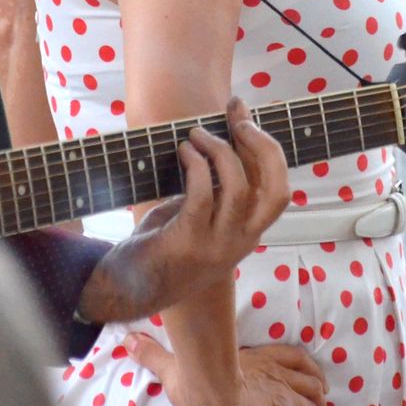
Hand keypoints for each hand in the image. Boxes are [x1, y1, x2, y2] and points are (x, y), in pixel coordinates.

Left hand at [76, 99, 288, 322]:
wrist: (126, 290)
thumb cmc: (161, 245)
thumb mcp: (197, 215)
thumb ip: (214, 188)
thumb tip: (219, 137)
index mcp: (248, 234)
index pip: (279, 190)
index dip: (267, 148)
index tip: (243, 116)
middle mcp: (241, 242)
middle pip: (277, 191)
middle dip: (263, 146)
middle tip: (238, 120)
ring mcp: (217, 247)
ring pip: (239, 188)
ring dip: (220, 150)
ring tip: (196, 134)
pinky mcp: (188, 244)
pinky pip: (202, 195)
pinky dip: (196, 165)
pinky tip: (184, 152)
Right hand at [129, 335, 329, 405]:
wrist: (215, 390)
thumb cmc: (198, 380)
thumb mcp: (172, 369)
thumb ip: (153, 355)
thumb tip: (128, 340)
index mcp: (255, 361)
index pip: (290, 356)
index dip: (300, 366)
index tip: (306, 376)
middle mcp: (277, 373)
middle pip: (309, 377)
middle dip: (313, 389)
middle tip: (317, 401)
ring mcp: (288, 393)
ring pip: (317, 396)